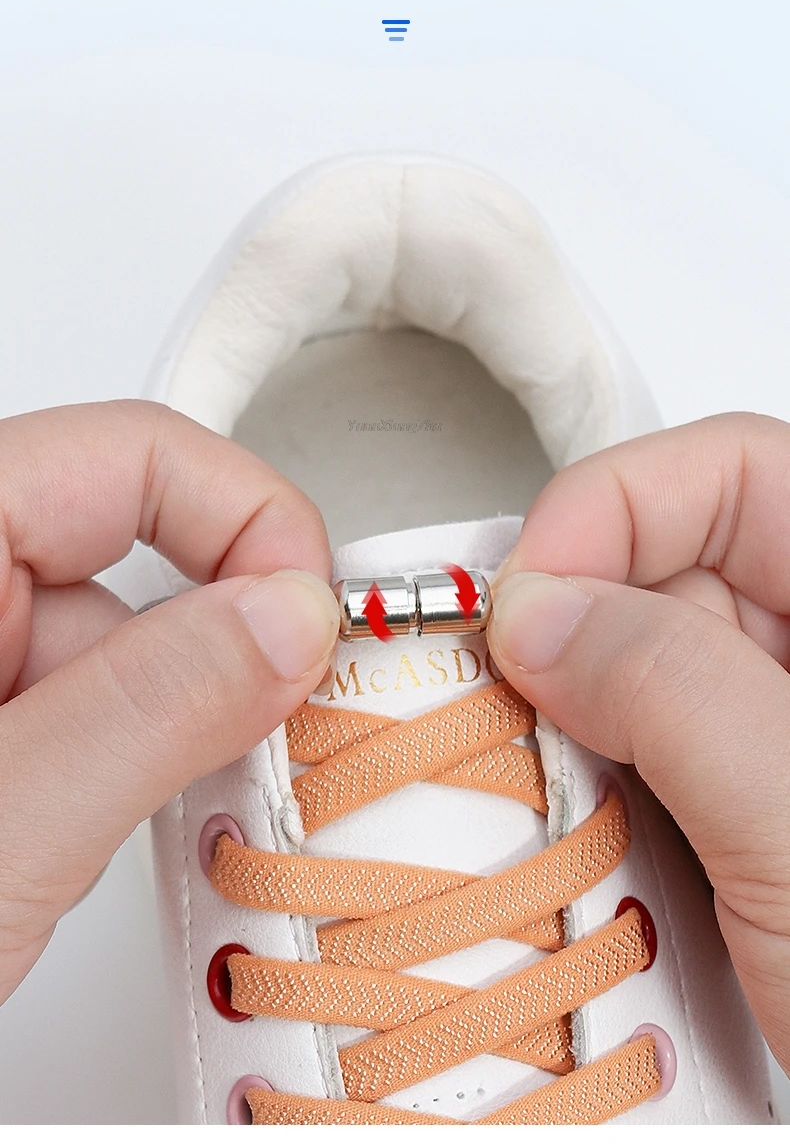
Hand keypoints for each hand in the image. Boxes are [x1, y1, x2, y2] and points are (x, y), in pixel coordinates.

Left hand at [0, 401, 338, 1003]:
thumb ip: (150, 710)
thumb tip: (287, 618)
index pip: (130, 458)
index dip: (245, 520)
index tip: (312, 621)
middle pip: (130, 557)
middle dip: (211, 653)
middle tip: (268, 743)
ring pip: (109, 650)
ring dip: (157, 732)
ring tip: (132, 830)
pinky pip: (75, 710)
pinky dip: (115, 768)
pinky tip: (82, 839)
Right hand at [487, 412, 789, 1075]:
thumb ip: (678, 692)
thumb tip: (541, 610)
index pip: (734, 472)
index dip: (616, 507)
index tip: (526, 595)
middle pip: (669, 568)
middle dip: (572, 628)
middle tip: (506, 700)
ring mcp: (783, 737)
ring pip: (638, 671)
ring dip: (574, 728)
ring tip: (555, 797)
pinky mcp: (750, 813)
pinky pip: (643, 762)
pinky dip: (591, 797)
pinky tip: (589, 849)